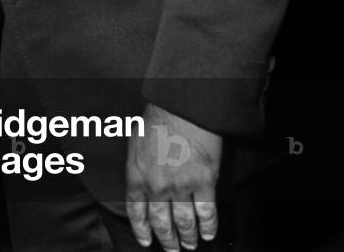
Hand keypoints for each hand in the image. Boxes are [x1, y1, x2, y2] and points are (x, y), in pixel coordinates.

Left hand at [125, 102, 221, 249]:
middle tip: (171, 249)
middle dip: (167, 240)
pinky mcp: (204, 181)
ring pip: (184, 222)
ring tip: (189, 245)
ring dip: (187, 238)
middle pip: (162, 223)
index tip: (146, 241)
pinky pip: (206, 212)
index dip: (142, 230)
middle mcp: (157, 186)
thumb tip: (140, 183)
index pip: (137, 212)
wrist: (181, 106)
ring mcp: (181, 186)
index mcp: (137, 175)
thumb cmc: (157, 118)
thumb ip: (138, 167)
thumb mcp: (135, 142)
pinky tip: (207, 233)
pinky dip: (208, 226)